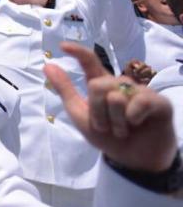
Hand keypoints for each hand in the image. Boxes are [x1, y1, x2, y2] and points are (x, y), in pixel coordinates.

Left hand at [46, 42, 176, 172]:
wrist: (133, 160)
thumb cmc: (107, 137)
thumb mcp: (80, 114)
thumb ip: (66, 90)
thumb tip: (47, 65)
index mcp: (102, 85)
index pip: (90, 62)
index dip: (78, 52)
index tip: (63, 46)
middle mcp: (121, 84)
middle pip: (97, 86)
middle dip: (96, 112)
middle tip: (105, 127)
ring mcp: (141, 91)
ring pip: (116, 96)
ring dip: (114, 121)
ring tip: (123, 130)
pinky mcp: (159, 102)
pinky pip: (139, 102)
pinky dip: (132, 118)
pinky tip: (137, 124)